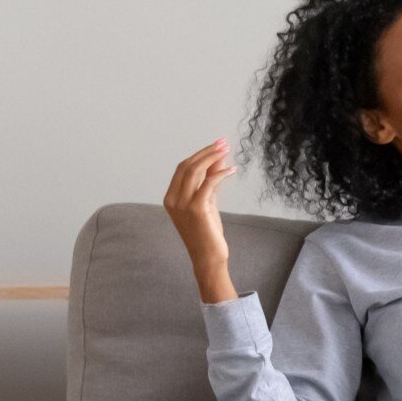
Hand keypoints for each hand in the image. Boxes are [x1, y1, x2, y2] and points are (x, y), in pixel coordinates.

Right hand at [164, 138, 237, 299]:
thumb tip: (217, 160)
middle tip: (223, 142)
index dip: (199, 154)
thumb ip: (209, 182)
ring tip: (227, 150)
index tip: (215, 145)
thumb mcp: (207, 203)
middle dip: (206, 151)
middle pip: (187, 166)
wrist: (208, 258)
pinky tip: (231, 169)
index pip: (182, 168)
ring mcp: (183, 204)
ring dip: (212, 157)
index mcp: (171, 198)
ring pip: (195, 171)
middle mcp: (173, 200)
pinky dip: (220, 173)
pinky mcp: (196, 209)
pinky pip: (208, 183)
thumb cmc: (207, 233)